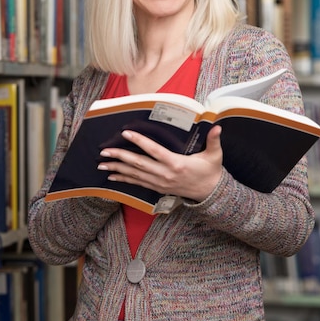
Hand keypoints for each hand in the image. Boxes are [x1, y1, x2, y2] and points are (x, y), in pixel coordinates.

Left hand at [97, 125, 222, 202]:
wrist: (210, 193)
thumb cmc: (211, 171)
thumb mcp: (214, 155)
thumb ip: (214, 141)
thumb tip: (217, 127)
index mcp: (176, 163)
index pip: (154, 150)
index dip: (139, 141)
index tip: (126, 133)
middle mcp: (165, 174)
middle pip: (138, 164)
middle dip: (120, 157)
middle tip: (104, 151)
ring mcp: (160, 183)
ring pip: (134, 174)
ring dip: (117, 168)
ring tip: (102, 163)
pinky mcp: (158, 188)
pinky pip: (137, 183)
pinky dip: (124, 179)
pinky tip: (112, 175)